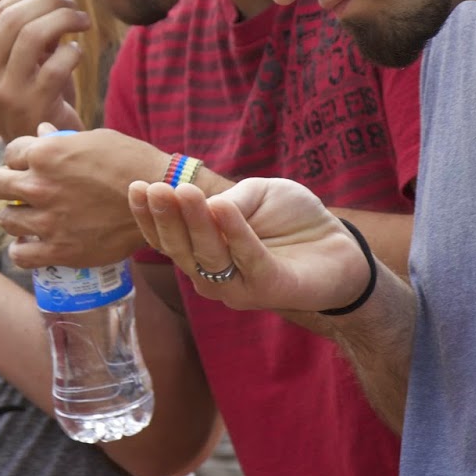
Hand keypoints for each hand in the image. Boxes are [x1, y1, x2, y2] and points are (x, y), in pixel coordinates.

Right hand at [0, 0, 90, 142]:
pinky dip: (72, 52)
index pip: (0, 10)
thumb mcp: (28, 61)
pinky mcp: (30, 106)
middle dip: (50, 1)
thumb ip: (35, 25)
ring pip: (33, 34)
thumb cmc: (39, 97)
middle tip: (75, 5)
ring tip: (83, 22)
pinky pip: (56, 64)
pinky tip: (78, 53)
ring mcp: (3, 93)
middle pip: (15, 17)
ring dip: (65, 19)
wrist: (42, 151)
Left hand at [0, 124, 169, 268]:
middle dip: (1, 185)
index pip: (9, 153)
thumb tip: (40, 133)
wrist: (161, 196)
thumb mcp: (95, 139)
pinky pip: (20, 254)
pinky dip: (23, 250)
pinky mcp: (59, 250)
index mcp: (46, 152)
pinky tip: (33, 244)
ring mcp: (48, 220)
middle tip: (15, 191)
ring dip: (16, 217)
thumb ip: (61, 140)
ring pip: (5, 220)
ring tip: (30, 218)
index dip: (19, 158)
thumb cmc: (131, 161)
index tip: (28, 165)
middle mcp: (40, 185)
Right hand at [129, 178, 370, 314]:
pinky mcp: (269, 288)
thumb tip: (205, 202)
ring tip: (184, 192)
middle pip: (180, 249)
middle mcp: (212, 275)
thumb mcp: (256, 194)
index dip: (147, 216)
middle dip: (165, 218)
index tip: (136, 187)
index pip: (166, 239)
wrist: (339, 245)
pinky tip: (222, 207)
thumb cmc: (291, 218)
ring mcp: (238, 288)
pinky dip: (234, 233)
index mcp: (203, 251)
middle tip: (155, 188)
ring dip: (194, 223)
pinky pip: (248, 260)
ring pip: (208, 256)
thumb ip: (230, 199)